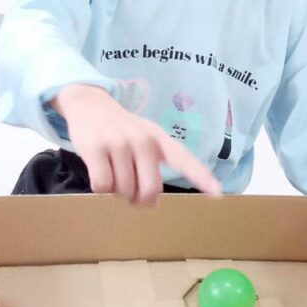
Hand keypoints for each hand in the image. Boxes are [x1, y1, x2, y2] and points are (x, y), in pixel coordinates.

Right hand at [52, 84, 221, 206]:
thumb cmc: (121, 129)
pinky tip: (99, 171)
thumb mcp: (146, 137)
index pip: (184, 160)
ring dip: (117, 191)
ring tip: (113, 173)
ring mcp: (119, 143)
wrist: (90, 103)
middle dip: (140, 200)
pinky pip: (102, 186)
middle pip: (149, 190)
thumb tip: (153, 202)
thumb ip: (154, 165)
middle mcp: (143, 140)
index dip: (201, 178)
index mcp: (160, 139)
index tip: (217, 194)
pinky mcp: (96, 149)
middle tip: (131, 194)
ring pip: (123, 190)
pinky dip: (100, 188)